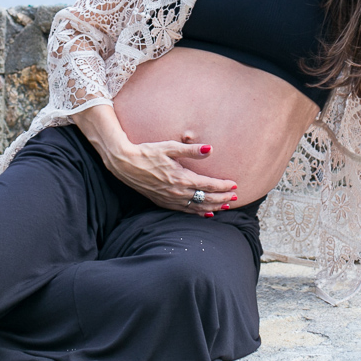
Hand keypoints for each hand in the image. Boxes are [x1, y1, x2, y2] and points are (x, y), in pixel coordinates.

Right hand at [104, 140, 237, 215]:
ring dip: (213, 207)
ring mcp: (170, 199)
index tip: (235, 185)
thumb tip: (210, 149)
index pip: (208, 185)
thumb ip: (191, 150)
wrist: (126, 164)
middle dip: (222, 198)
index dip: (223, 186)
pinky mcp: (163, 202)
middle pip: (206, 198)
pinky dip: (198, 213)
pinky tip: (206, 213)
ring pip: (197, 207)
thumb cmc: (147, 152)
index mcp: (181, 178)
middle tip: (235, 197)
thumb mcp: (170, 147)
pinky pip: (185, 211)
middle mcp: (177, 192)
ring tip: (225, 206)